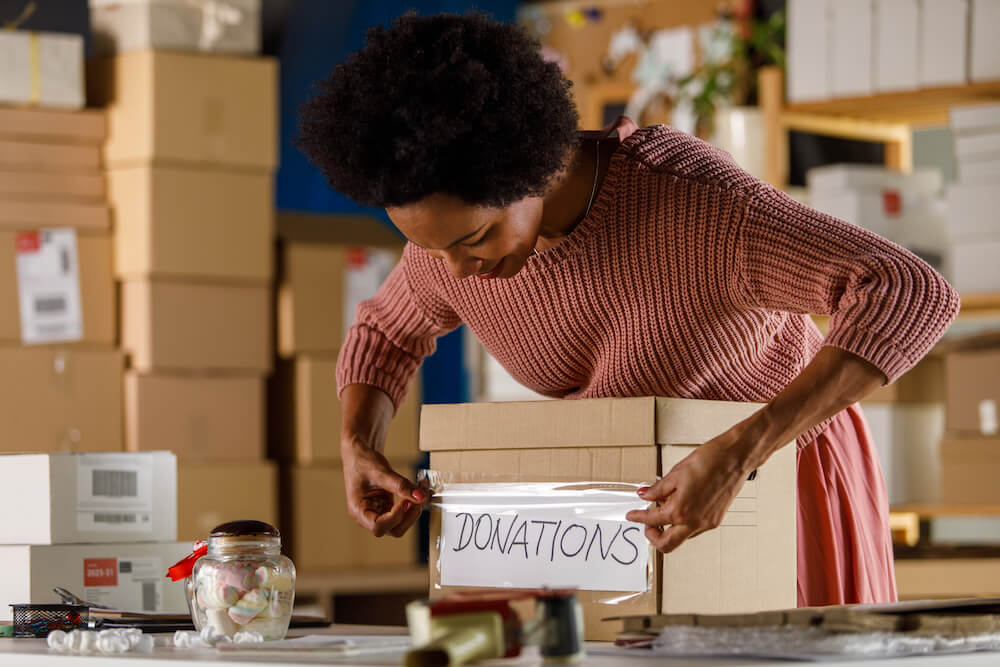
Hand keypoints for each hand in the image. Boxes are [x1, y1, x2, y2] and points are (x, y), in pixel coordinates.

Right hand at [341, 438, 427, 537]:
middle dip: (409, 515)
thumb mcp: (382, 472)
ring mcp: (378, 513)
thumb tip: (420, 497)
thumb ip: (401, 486)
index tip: (405, 500)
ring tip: (421, 489)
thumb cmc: (361, 461)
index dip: (395, 516)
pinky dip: (413, 503)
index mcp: (358, 510)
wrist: (359, 453)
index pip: (379, 526)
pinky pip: (403, 512)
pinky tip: (419, 490)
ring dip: (414, 509)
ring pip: (401, 523)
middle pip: (393, 529)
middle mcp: (367, 516)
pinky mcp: (387, 507)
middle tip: (418, 497)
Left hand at [626, 423, 760, 553]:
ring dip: (669, 528)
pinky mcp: (715, 520)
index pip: (652, 520)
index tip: (632, 516)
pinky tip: (681, 506)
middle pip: (667, 545)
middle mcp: (695, 522)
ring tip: (665, 507)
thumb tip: (645, 494)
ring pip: (681, 538)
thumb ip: (658, 488)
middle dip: (652, 536)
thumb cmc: (711, 461)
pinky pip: (693, 530)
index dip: (638, 518)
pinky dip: (682, 523)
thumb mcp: (676, 473)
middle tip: (646, 523)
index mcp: (681, 510)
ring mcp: (707, 523)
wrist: (736, 458)